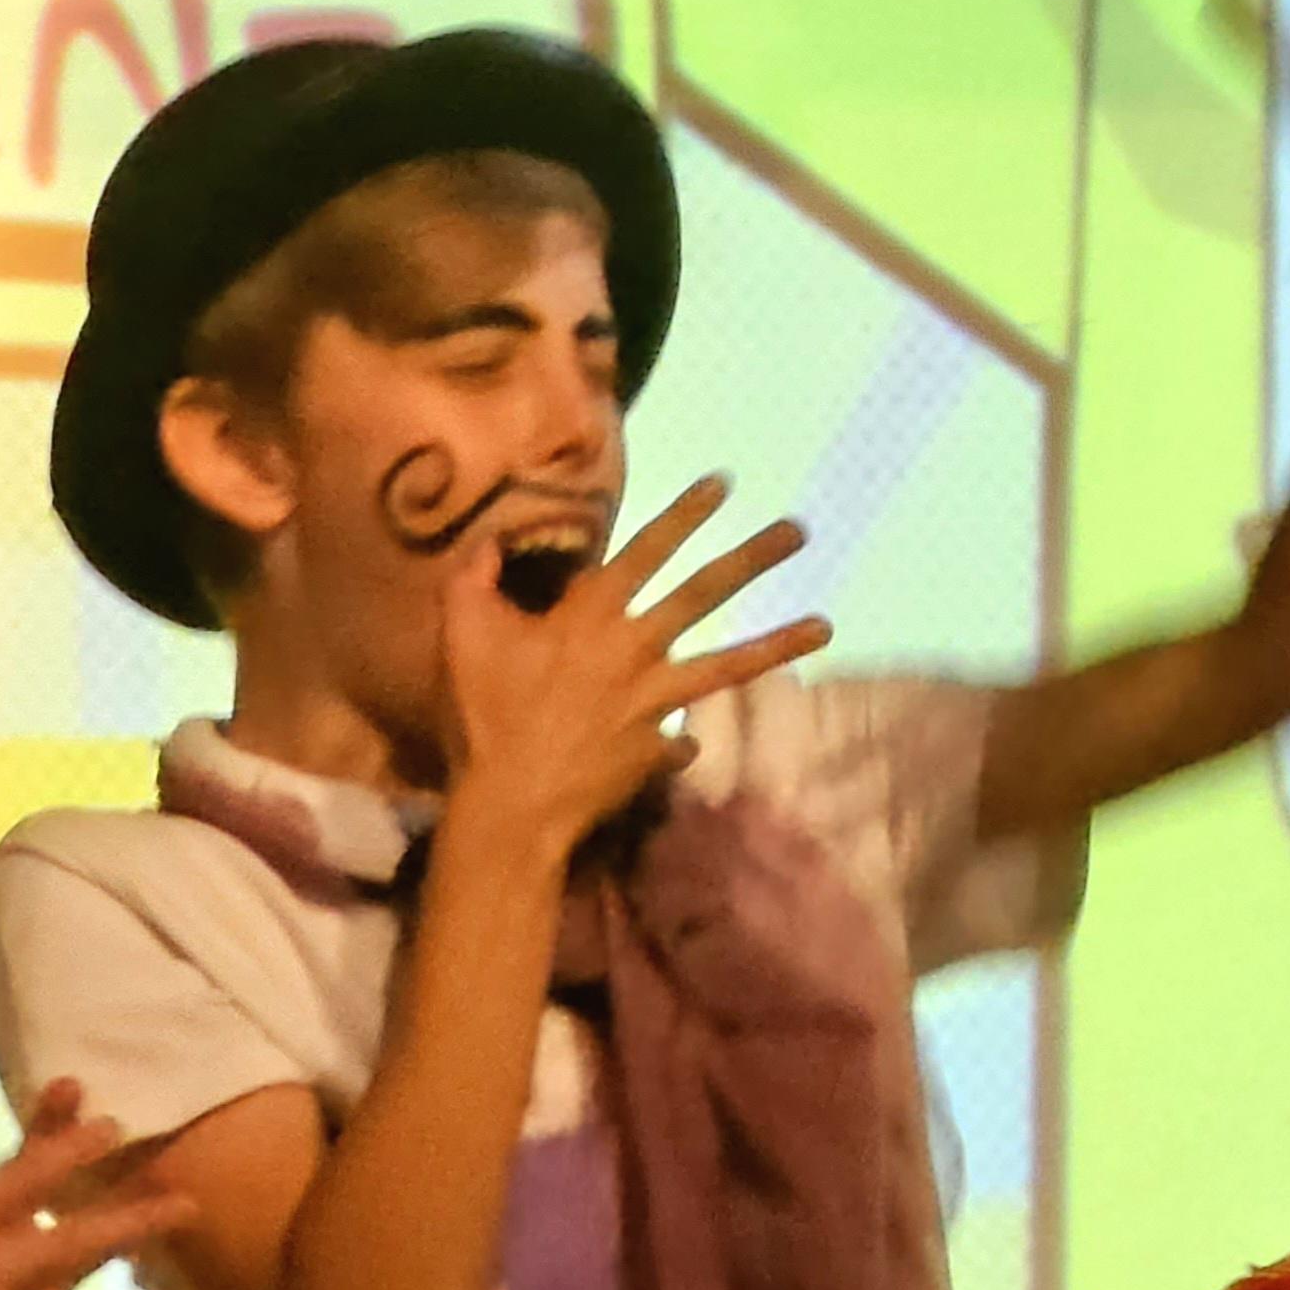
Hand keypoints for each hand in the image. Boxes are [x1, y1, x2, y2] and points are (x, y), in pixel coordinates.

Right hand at [435, 474, 832, 880]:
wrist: (511, 806)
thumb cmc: (484, 715)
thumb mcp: (463, 633)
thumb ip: (475, 580)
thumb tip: (489, 545)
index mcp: (592, 615)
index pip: (647, 549)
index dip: (684, 514)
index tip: (724, 483)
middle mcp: (635, 650)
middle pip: (705, 594)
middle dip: (753, 557)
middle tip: (799, 530)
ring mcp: (654, 704)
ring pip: (727, 666)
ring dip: (778, 643)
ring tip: (827, 625)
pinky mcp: (655, 750)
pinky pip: (677, 742)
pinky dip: (681, 744)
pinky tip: (689, 747)